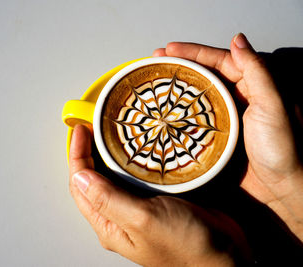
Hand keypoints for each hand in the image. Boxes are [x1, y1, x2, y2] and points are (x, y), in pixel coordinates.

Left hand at [69, 124, 250, 266]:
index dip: (77, 157)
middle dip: (87, 153)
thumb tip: (80, 177)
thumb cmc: (186, 247)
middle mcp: (119, 217)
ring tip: (106, 132)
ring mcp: (138, 208)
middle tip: (91, 128)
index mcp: (109, 225)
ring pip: (113, 177)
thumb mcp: (142, 220)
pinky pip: (135, 177)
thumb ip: (108, 199)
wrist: (225, 254)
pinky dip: (130, 160)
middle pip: (93, 180)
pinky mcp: (155, 200)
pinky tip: (134, 148)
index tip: (80, 131)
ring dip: (107, 155)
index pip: (80, 186)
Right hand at [153, 33, 302, 239]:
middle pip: (201, 76)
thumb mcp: (273, 106)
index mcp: (251, 87)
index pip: (218, 61)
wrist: (280, 192)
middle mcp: (235, 100)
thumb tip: (238, 40)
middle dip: (177, 66)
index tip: (169, 48)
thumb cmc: (283, 150)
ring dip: (173, 89)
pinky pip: (189, 122)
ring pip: (193, 97)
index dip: (193, 52)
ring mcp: (221, 120)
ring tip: (153, 82)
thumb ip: (257, 72)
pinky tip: (161, 113)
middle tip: (155, 61)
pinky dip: (174, 115)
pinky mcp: (212, 139)